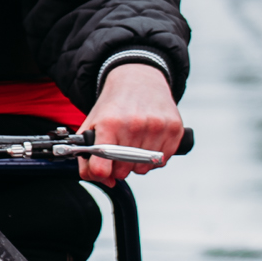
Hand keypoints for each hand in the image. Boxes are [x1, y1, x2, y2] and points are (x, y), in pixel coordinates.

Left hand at [79, 62, 183, 184]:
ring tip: (133, 144)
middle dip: (118, 166)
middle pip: (123, 171)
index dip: (100, 173)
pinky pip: (162, 161)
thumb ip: (87, 157)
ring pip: (144, 169)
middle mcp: (133, 125)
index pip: (101, 168)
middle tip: (118, 150)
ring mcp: (156, 127)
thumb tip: (106, 181)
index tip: (102, 168)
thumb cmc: (113, 105)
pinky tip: (148, 142)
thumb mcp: (91, 124)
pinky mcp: (174, 128)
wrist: (138, 78)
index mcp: (109, 124)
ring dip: (137, 163)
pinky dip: (154, 158)